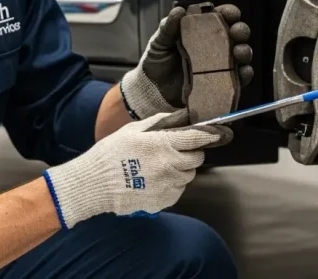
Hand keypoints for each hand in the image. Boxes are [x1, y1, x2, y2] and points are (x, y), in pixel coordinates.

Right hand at [41, 109, 231, 228]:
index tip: (223, 133)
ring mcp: (168, 185)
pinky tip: (153, 179)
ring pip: (188, 175)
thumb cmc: (111, 153)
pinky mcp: (164, 201)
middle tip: (173, 150)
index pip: (198, 138)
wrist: (94, 184)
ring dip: (181, 169)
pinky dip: (172, 184)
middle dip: (191, 152)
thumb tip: (183, 115)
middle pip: (197, 158)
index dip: (213, 134)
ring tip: (158, 166)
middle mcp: (169, 165)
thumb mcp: (134, 130)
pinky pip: (178, 190)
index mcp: (163, 144)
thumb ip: (162, 122)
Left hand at [120, 4, 253, 119]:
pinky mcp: (220, 83)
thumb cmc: (157, 61)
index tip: (231, 14)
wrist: (152, 90)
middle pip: (235, 34)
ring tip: (240, 53)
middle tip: (237, 33)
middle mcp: (214, 46)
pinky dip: (245, 75)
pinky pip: (238, 79)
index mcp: (202, 31)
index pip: (220, 17)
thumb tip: (179, 10)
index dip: (229, 13)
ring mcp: (219, 65)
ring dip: (245, 51)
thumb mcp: (160, 41)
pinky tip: (243, 72)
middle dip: (241, 31)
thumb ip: (168, 27)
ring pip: (240, 55)